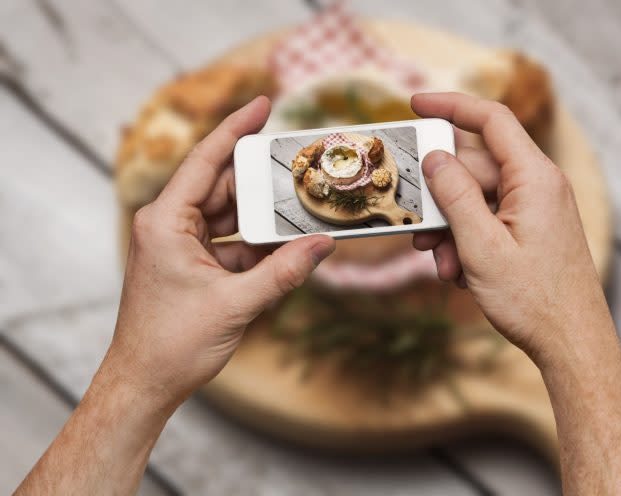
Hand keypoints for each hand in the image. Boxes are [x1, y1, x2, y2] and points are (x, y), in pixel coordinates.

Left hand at [107, 96, 334, 408]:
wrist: (146, 382)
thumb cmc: (172, 344)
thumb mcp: (236, 304)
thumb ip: (283, 271)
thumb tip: (322, 245)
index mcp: (165, 222)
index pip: (204, 161)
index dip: (235, 129)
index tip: (262, 105)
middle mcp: (169, 225)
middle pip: (223, 186)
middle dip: (261, 181)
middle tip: (299, 168)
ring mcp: (180, 244)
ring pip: (230, 215)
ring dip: (262, 216)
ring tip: (300, 207)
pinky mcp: (192, 263)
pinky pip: (231, 242)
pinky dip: (256, 244)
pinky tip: (285, 247)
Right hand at [411, 92, 607, 361]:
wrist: (572, 343)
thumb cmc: (534, 300)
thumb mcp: (481, 246)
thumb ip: (455, 196)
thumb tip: (435, 157)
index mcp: (534, 178)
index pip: (491, 120)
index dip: (451, 105)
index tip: (416, 104)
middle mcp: (538, 186)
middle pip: (475, 168)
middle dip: (442, 199)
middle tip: (419, 230)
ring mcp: (536, 209)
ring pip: (477, 199)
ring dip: (451, 228)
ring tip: (443, 265)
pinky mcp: (531, 230)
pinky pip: (489, 220)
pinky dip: (468, 241)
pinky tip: (460, 273)